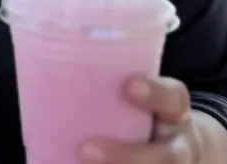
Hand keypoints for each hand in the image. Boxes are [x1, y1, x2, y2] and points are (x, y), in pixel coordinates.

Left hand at [80, 76, 201, 163]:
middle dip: (127, 156)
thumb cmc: (143, 113)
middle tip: (86, 150)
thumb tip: (44, 70)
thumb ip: (108, 87)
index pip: (172, 99)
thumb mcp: (142, 96)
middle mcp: (178, 147)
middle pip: (166, 158)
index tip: (129, 86)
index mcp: (174, 113)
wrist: (182, 150)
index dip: (154, 93)